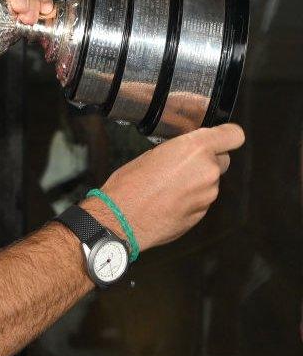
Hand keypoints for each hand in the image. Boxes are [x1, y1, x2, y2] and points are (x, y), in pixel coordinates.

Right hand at [94, 123, 245, 252]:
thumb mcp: (151, 154)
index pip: (234, 136)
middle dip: (206, 161)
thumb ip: (178, 151)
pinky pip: (201, 200)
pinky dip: (189, 200)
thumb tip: (185, 154)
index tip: (218, 138)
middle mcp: (208, 171)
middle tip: (181, 166)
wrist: (121, 220)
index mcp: (195, 149)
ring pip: (210, 182)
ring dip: (195, 182)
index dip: (225, 137)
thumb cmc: (129, 186)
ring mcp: (207, 195)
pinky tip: (167, 202)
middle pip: (222, 160)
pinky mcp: (202, 214)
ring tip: (167, 187)